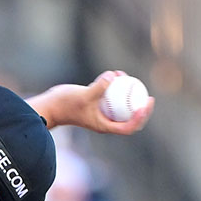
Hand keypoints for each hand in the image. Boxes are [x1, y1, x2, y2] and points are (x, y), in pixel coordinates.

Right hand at [29, 71, 153, 134]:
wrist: (51, 106)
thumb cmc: (66, 105)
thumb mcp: (83, 96)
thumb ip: (98, 87)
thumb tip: (113, 77)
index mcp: (105, 126)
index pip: (129, 126)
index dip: (141, 117)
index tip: (146, 104)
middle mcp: (105, 121)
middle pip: (130, 118)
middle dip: (141, 107)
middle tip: (148, 96)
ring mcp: (101, 112)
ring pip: (120, 106)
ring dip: (127, 93)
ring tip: (126, 77)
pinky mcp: (96, 103)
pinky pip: (111, 96)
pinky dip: (115, 86)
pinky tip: (116, 73)